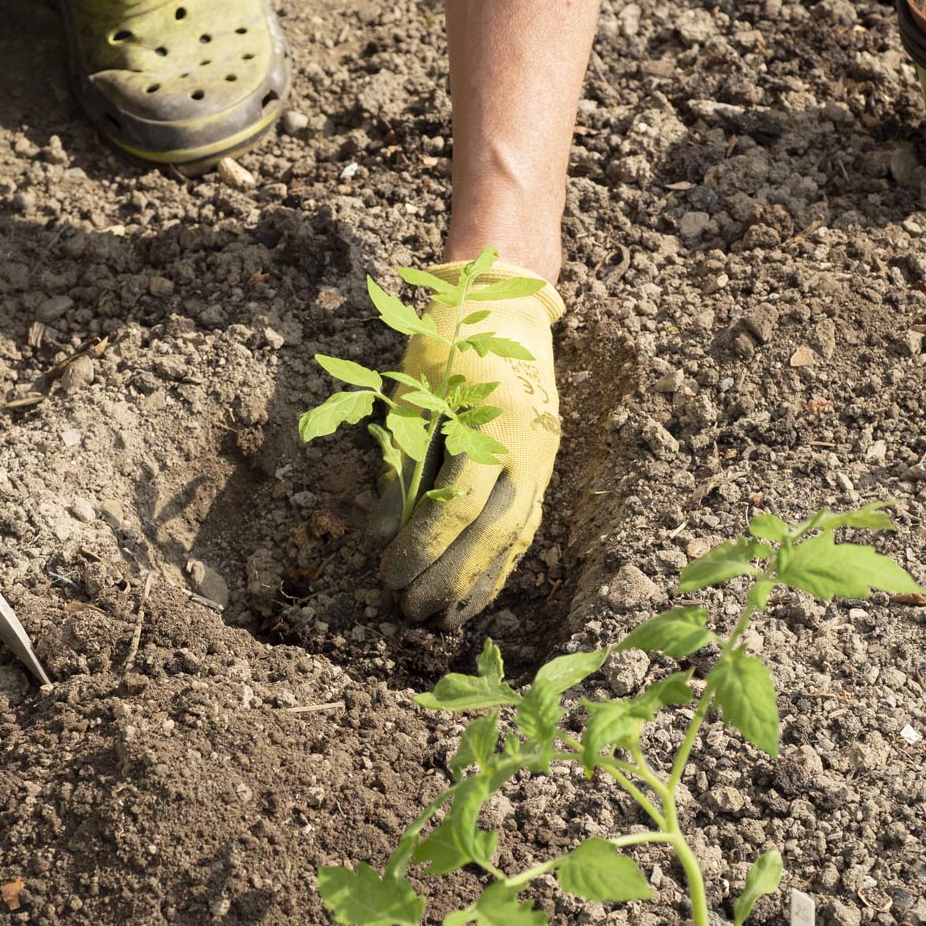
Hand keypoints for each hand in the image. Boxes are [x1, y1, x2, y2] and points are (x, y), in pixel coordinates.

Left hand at [372, 260, 563, 626]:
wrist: (509, 304)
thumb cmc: (449, 343)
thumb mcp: (414, 392)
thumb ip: (401, 463)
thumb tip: (381, 535)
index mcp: (495, 422)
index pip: (459, 504)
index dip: (423, 547)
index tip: (389, 576)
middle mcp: (529, 447)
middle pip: (492, 532)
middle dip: (449, 578)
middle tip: (408, 611)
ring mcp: (544, 459)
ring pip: (515, 537)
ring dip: (478, 583)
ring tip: (442, 621)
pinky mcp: (544, 467)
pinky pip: (525, 526)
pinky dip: (500, 563)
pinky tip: (477, 592)